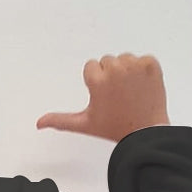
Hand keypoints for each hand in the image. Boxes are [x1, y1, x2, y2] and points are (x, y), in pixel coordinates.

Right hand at [36, 53, 170, 142]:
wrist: (145, 132)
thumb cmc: (114, 128)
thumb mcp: (84, 124)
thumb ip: (60, 120)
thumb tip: (39, 123)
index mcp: (98, 80)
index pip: (91, 66)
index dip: (96, 82)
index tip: (104, 95)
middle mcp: (116, 69)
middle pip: (107, 61)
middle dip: (110, 75)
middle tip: (117, 96)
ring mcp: (136, 66)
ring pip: (125, 59)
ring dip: (126, 71)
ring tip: (129, 92)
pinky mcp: (152, 65)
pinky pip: (143, 59)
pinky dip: (143, 71)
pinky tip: (141, 87)